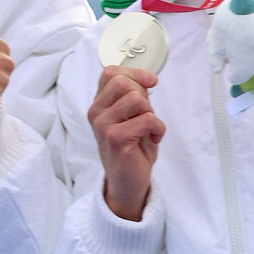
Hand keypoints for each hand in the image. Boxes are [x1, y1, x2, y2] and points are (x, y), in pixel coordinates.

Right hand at [88, 66, 164, 220]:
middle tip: (146, 114)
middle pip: (122, 82)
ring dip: (151, 112)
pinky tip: (153, 138)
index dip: (135, 73)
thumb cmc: (132, 148)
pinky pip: (146, 119)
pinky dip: (157, 128)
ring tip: (149, 128)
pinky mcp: (115, 139)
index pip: (110, 72)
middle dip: (144, 95)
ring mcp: (103, 125)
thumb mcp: (132, 116)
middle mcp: (96, 112)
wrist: (129, 181)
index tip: (151, 82)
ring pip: (135, 98)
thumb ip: (133, 96)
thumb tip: (147, 79)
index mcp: (99, 104)